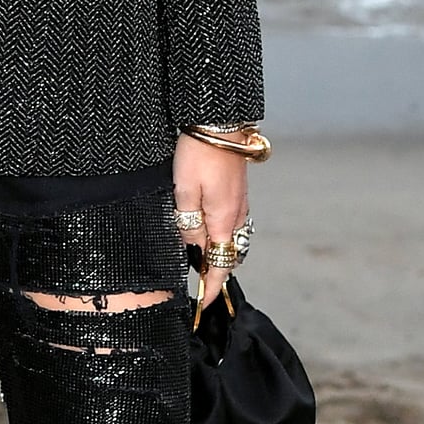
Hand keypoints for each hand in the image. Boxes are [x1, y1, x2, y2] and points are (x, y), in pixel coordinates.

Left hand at [173, 132, 250, 312]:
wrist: (218, 120)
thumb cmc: (198, 154)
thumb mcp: (183, 191)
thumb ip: (187, 223)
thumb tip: (192, 248)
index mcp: (223, 220)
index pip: (221, 265)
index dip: (213, 287)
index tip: (204, 303)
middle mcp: (236, 215)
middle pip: (228, 254)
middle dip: (214, 271)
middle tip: (196, 283)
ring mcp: (240, 203)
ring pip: (230, 238)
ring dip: (217, 252)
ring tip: (198, 260)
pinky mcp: (237, 191)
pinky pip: (231, 222)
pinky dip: (220, 234)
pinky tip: (206, 230)